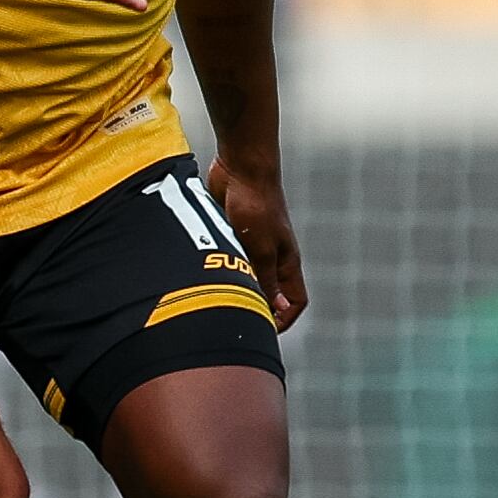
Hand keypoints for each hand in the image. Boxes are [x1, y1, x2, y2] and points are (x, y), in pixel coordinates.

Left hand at [207, 154, 307, 331]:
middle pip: (269, 294)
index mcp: (287, 261)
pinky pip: (229, 260)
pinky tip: (202, 275)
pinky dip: (219, 268)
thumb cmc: (255, 204)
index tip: (262, 330)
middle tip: (230, 320)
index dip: (283, 319)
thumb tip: (277, 311)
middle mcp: (273, 257)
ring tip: (213, 299)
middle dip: (254, 308)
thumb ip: (266, 279)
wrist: (240, 167)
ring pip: (247, 278)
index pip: (295, 301)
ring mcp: (253, 245)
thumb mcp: (260, 247)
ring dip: (233, 288)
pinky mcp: (233, 234)